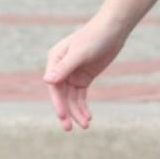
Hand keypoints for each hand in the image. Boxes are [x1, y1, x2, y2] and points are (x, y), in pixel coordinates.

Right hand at [43, 18, 125, 132]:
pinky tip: (88, 117)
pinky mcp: (84, 78)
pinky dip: (83, 107)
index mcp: (55, 60)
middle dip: (65, 112)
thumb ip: (64, 67)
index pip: (54, 86)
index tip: (63, 116)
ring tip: (85, 125)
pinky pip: (81, 96)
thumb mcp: (80, 53)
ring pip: (71, 98)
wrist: (113, 29)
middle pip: (61, 95)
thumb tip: (47, 80)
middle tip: (69, 129)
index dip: (57, 102)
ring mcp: (72, 74)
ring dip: (77, 112)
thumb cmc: (95, 37)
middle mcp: (61, 68)